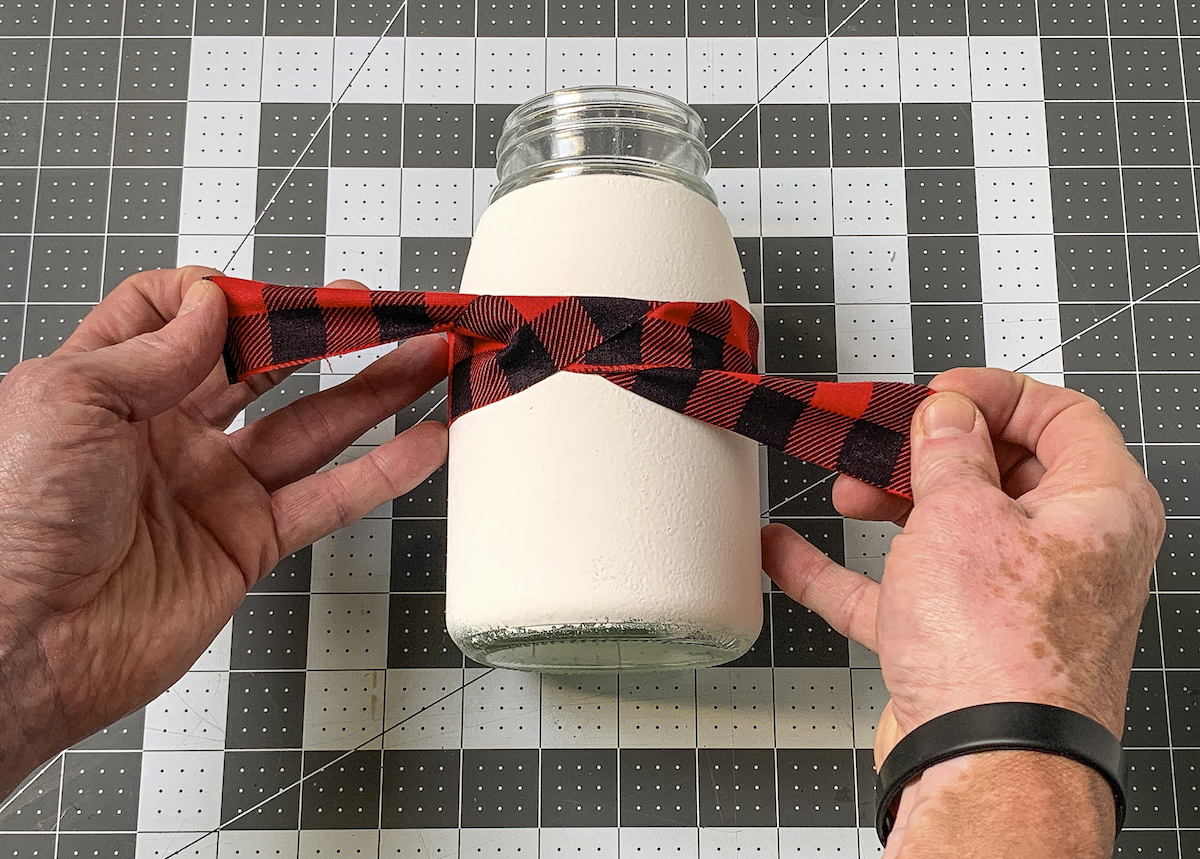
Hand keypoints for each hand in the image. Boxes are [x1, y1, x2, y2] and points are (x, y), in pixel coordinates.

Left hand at [0, 267, 447, 793]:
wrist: (25, 644)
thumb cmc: (13, 524)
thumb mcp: (66, 400)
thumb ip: (150, 350)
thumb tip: (210, 306)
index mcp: (113, 388)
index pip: (176, 318)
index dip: (221, 299)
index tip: (262, 299)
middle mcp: (168, 433)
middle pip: (265, 367)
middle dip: (324, 334)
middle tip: (380, 311)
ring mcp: (213, 489)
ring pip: (313, 425)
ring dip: (376, 391)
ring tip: (428, 358)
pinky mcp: (247, 543)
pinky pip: (327, 498)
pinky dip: (381, 472)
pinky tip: (421, 443)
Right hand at [762, 368, 1164, 851]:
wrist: (980, 766)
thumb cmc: (1000, 653)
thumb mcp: (963, 515)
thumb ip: (949, 451)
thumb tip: (947, 415)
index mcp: (1099, 508)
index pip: (1062, 417)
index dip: (998, 394)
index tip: (940, 395)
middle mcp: (1067, 553)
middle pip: (998, 471)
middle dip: (928, 451)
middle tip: (881, 438)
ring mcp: (1014, 601)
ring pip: (949, 529)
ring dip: (887, 502)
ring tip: (840, 487)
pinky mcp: (964, 642)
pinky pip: (901, 591)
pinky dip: (846, 569)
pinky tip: (789, 551)